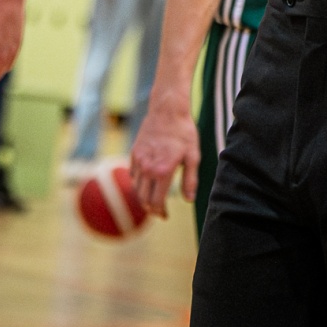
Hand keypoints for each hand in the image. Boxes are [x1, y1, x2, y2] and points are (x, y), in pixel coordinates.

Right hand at [129, 96, 200, 218]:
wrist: (167, 110)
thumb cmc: (184, 132)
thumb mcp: (193, 156)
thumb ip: (190, 180)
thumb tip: (189, 200)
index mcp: (162, 171)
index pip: (156, 201)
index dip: (160, 212)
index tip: (165, 216)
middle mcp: (147, 168)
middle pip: (143, 198)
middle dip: (150, 208)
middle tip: (159, 211)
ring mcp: (138, 160)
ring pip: (136, 187)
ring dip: (143, 197)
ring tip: (153, 199)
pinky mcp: (134, 152)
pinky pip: (133, 174)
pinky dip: (138, 182)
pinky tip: (147, 183)